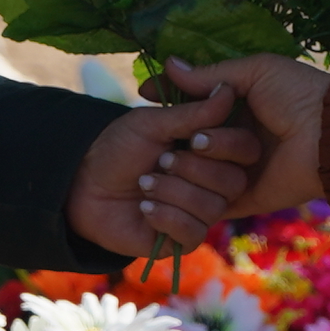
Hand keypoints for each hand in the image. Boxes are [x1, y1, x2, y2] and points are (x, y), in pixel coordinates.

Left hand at [65, 85, 262, 261]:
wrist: (83, 184)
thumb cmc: (120, 148)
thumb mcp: (153, 123)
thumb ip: (193, 113)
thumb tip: (227, 90)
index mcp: (213, 151)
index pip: (246, 149)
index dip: (225, 145)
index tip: (194, 139)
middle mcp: (214, 183)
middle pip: (234, 182)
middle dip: (193, 170)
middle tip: (161, 161)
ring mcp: (200, 213)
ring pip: (212, 208)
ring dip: (173, 192)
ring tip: (144, 184)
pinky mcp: (182, 240)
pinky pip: (193, 233)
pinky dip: (166, 217)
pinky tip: (144, 208)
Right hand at [160, 55, 329, 218]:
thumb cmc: (297, 96)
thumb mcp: (254, 71)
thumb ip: (210, 75)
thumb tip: (168, 64)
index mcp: (236, 110)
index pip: (191, 111)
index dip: (168, 105)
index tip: (143, 95)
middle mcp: (233, 142)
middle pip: (187, 142)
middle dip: (176, 138)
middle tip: (169, 136)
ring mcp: (236, 173)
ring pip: (193, 170)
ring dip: (190, 160)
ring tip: (193, 149)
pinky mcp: (242, 200)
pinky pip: (209, 202)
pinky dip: (190, 194)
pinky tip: (175, 180)